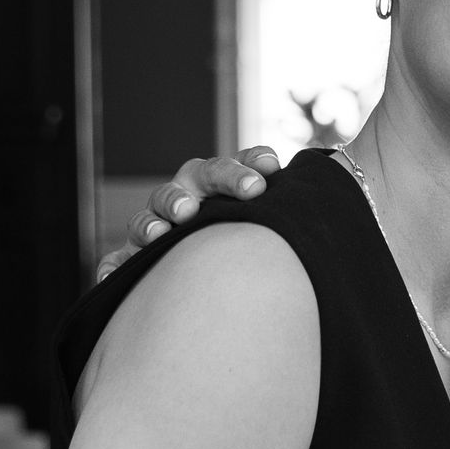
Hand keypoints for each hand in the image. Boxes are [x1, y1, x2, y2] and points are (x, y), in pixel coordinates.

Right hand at [96, 145, 281, 279]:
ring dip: (157, 219)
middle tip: (224, 197)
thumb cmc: (253, 248)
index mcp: (221, 185)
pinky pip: (119, 261)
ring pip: (153, 214)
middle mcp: (188, 197)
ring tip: (163, 234)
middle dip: (211, 185)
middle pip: (195, 179)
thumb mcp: (273, 226)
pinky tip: (110, 277)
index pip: (235, 164)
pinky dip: (114, 268)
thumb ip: (295, 205)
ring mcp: (158, 225)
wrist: (218, 285)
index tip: (271, 169)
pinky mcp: (134, 259)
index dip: (249, 163)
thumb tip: (339, 169)